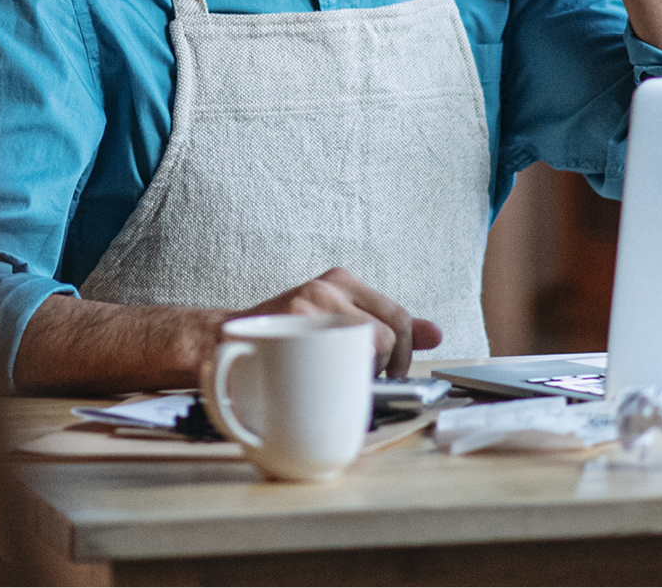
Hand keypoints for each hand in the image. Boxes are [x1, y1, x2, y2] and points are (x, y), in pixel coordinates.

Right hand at [234, 267, 441, 377]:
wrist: (225, 340)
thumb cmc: (286, 337)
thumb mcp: (339, 320)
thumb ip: (387, 325)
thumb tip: (437, 334)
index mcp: (343, 281)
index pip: (398, 317)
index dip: (403, 353)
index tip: (391, 372)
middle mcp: (330, 287)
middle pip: (389, 333)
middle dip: (383, 367)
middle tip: (360, 379)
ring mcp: (311, 304)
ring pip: (369, 347)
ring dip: (359, 374)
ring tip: (333, 376)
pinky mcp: (294, 324)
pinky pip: (340, 362)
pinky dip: (339, 381)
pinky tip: (319, 381)